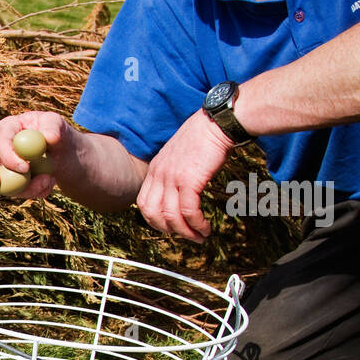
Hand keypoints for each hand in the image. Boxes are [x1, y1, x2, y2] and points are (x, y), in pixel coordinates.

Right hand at [0, 111, 75, 199]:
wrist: (64, 154)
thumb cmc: (58, 134)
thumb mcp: (60, 125)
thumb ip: (54, 127)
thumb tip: (47, 137)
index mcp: (8, 128)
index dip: (7, 156)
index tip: (25, 168)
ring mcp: (1, 167)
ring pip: (1, 184)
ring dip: (27, 188)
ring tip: (49, 180)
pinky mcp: (9, 182)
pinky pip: (16, 193)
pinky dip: (35, 192)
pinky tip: (48, 182)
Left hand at [134, 109, 234, 242]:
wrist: (217, 123)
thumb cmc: (204, 138)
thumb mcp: (178, 157)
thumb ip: (172, 174)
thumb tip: (178, 194)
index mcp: (155, 169)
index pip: (143, 203)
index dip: (154, 220)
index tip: (169, 227)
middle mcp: (159, 174)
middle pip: (153, 213)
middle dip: (168, 230)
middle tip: (185, 236)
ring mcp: (172, 178)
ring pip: (171, 216)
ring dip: (186, 232)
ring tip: (200, 237)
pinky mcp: (189, 180)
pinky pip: (189, 211)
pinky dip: (197, 224)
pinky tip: (205, 228)